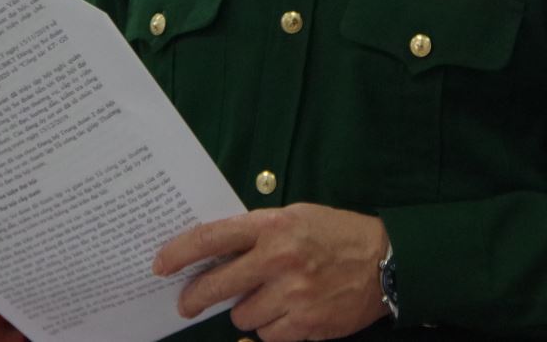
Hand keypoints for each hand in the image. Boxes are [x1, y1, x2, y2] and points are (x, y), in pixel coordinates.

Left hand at [153, 203, 389, 341]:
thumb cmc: (336, 234)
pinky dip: (272, 326)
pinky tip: (289, 312)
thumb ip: (259, 232)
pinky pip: (267, 334)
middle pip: (217, 286)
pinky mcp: (305, 323)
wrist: (386, 262)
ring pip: (242, 315)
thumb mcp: (297, 217)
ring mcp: (292, 294)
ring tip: (270, 298)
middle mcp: (279, 260)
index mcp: (273, 226)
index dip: (180, 253)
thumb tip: (217, 251)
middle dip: (195, 298)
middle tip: (187, 304)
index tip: (160, 264)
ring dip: (248, 310)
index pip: (213, 238)